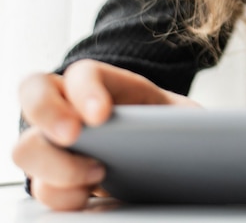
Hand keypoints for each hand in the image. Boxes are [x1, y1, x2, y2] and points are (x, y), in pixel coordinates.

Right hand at [12, 59, 197, 210]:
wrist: (167, 153)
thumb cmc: (173, 127)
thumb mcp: (185, 117)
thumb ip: (185, 118)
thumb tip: (197, 130)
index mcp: (107, 82)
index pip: (83, 72)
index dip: (86, 90)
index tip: (101, 116)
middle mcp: (73, 104)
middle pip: (34, 92)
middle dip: (48, 114)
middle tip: (74, 136)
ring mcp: (57, 140)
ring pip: (27, 146)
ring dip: (54, 165)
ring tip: (97, 174)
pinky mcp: (55, 176)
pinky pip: (40, 187)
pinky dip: (61, 195)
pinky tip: (89, 196)